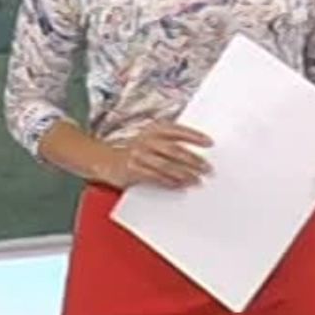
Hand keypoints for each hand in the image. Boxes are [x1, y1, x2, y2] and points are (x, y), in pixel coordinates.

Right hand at [99, 121, 213, 189]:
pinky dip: (169, 182)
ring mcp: (139, 155)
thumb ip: (169, 143)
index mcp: (153, 129)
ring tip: (196, 180)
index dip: (194, 136)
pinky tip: (180, 185)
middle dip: (193, 160)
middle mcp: (146, 140)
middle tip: (207, 168)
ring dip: (184, 174)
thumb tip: (196, 154)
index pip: (177, 130)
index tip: (209, 143)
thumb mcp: (150, 141)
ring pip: (166, 165)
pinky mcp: (133, 169)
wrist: (105, 160)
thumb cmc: (134, 151)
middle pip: (174, 150)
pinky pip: (155, 177)